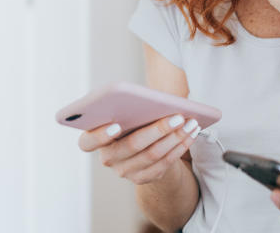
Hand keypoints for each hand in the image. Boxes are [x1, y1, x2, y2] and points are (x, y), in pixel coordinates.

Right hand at [78, 115, 199, 184]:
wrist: (142, 148)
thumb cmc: (132, 120)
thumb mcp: (127, 112)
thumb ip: (130, 107)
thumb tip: (154, 101)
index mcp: (94, 139)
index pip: (87, 142)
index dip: (99, 135)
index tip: (116, 124)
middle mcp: (108, 159)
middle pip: (131, 145)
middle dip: (158, 130)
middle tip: (178, 116)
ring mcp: (125, 171)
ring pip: (152, 155)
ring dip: (175, 137)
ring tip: (191, 122)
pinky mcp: (143, 178)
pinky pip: (164, 163)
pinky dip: (181, 146)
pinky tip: (192, 133)